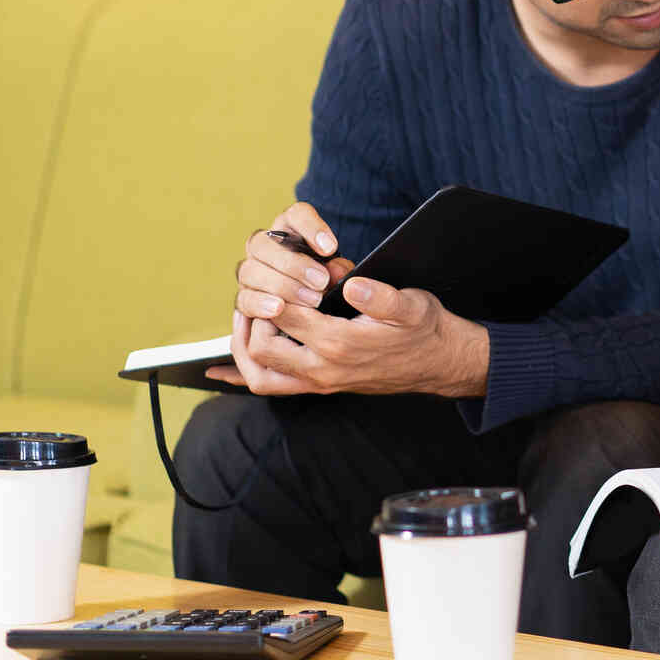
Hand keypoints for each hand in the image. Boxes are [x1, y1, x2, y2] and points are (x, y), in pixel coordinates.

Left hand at [214, 260, 488, 397]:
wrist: (439, 362)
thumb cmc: (424, 329)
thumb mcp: (411, 304)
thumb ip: (381, 295)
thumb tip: (352, 282)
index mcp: (340, 343)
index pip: (284, 315)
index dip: (274, 290)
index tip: (279, 272)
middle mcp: (322, 369)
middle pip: (260, 347)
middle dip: (252, 317)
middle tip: (259, 292)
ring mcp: (319, 382)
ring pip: (259, 376)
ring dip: (243, 348)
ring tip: (246, 319)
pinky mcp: (320, 387)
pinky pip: (271, 387)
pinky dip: (244, 376)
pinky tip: (220, 371)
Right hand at [232, 202, 354, 316]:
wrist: (315, 310)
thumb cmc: (328, 284)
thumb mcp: (339, 275)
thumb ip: (339, 270)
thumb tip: (334, 271)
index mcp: (291, 230)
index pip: (296, 215)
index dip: (311, 227)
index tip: (330, 248)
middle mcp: (264, 246)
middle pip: (263, 243)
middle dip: (294, 264)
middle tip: (321, 282)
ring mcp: (250, 271)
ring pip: (250, 270)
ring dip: (280, 286)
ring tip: (309, 301)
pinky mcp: (244, 297)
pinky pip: (243, 299)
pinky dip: (258, 305)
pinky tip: (277, 310)